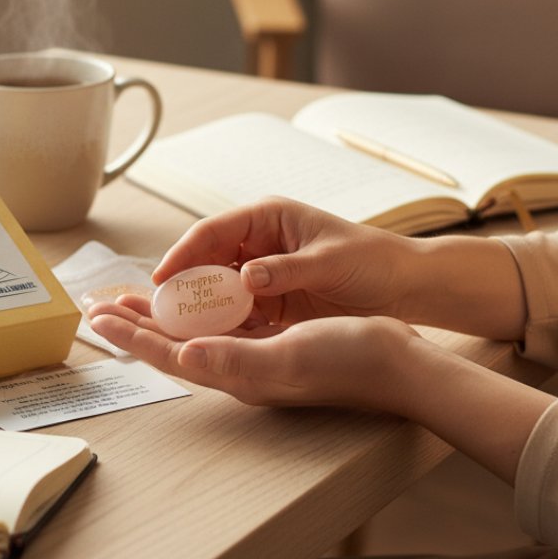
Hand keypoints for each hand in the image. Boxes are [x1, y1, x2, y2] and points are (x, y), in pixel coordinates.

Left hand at [88, 299, 421, 410]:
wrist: (396, 364)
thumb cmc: (348, 361)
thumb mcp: (290, 357)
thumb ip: (237, 360)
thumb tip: (186, 354)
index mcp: (238, 373)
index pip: (171, 355)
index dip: (133, 337)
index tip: (99, 319)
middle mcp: (241, 368)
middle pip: (175, 345)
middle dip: (137, 326)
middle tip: (102, 306)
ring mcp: (258, 356)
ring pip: (195, 335)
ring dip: (162, 318)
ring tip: (133, 302)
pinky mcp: (276, 342)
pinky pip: (223, 327)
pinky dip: (199, 311)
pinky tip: (195, 301)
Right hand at [152, 197, 417, 325]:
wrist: (405, 285)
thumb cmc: (372, 260)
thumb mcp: (329, 262)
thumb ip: (287, 269)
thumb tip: (246, 278)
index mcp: (268, 218)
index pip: (212, 232)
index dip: (183, 253)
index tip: (162, 278)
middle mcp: (258, 242)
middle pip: (206, 260)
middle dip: (180, 282)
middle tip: (152, 307)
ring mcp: (263, 272)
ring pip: (216, 288)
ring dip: (195, 306)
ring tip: (167, 327)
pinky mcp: (272, 300)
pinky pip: (236, 311)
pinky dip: (219, 323)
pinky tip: (202, 340)